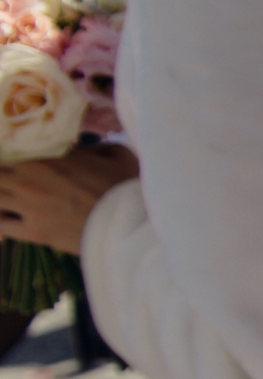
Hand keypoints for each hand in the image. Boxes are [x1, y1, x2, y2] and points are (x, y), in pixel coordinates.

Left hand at [0, 144, 137, 251]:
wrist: (133, 225)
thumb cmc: (127, 186)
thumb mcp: (115, 154)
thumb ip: (89, 147)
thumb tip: (75, 147)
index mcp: (47, 155)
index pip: (7, 146)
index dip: (6, 151)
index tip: (14, 157)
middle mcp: (29, 179)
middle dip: (1, 172)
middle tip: (9, 176)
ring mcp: (28, 207)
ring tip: (8, 198)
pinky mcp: (34, 232)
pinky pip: (0, 226)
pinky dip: (1, 221)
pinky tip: (9, 220)